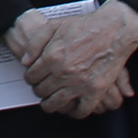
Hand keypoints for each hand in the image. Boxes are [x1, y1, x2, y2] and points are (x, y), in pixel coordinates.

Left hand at [20, 0, 137, 110]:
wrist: (112, 29)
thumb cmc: (83, 25)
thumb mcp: (54, 25)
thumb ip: (35, 43)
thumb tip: (25, 62)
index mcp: (52, 57)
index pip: (31, 77)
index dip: (30, 78)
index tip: (34, 78)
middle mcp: (63, 72)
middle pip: (41, 91)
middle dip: (39, 90)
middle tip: (42, 88)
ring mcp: (79, 83)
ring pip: (56, 104)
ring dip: (50, 105)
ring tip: (51, 102)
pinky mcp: (96, 91)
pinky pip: (81, 110)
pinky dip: (74, 113)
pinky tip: (71, 108)